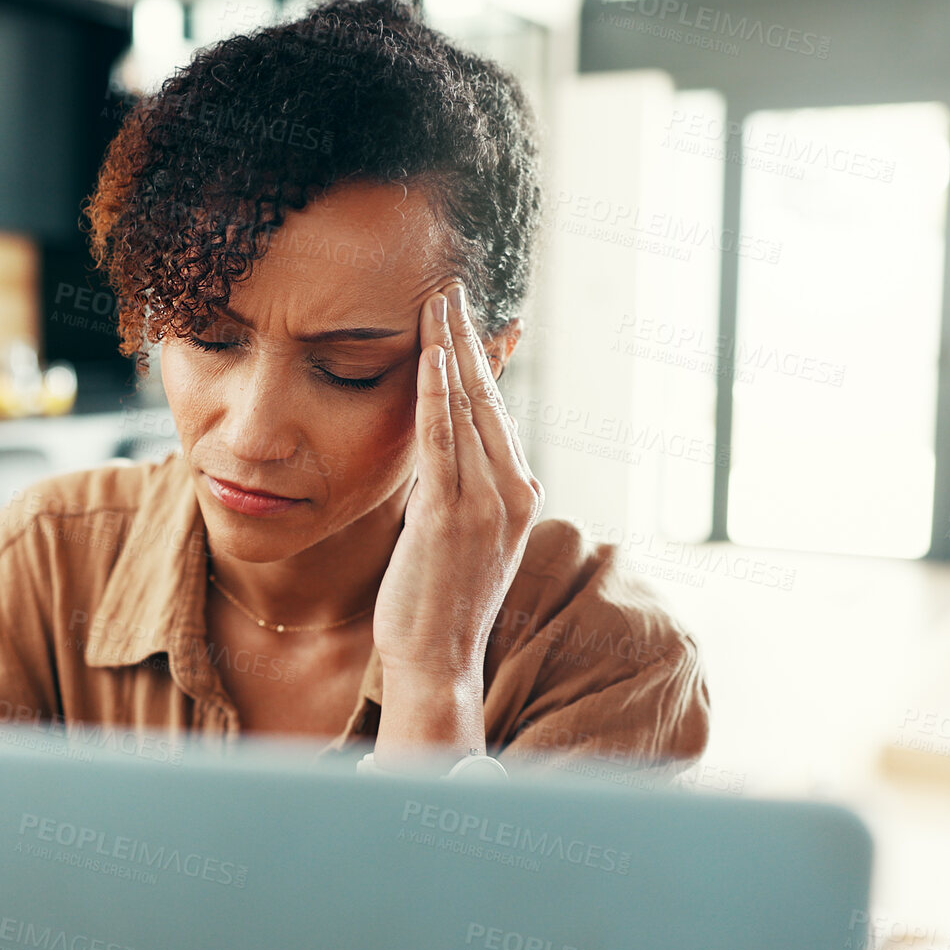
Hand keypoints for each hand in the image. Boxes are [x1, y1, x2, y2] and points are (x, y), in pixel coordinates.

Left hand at [369, 282, 542, 768]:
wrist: (437, 660)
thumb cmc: (435, 603)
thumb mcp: (453, 536)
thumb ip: (453, 492)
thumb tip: (438, 458)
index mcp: (517, 495)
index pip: (497, 412)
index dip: (480, 360)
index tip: (463, 318)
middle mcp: (513, 492)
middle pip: (489, 398)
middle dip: (469, 339)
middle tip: (450, 288)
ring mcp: (487, 503)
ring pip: (470, 408)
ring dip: (452, 349)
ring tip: (438, 302)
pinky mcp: (452, 514)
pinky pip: (444, 439)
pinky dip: (439, 393)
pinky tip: (432, 355)